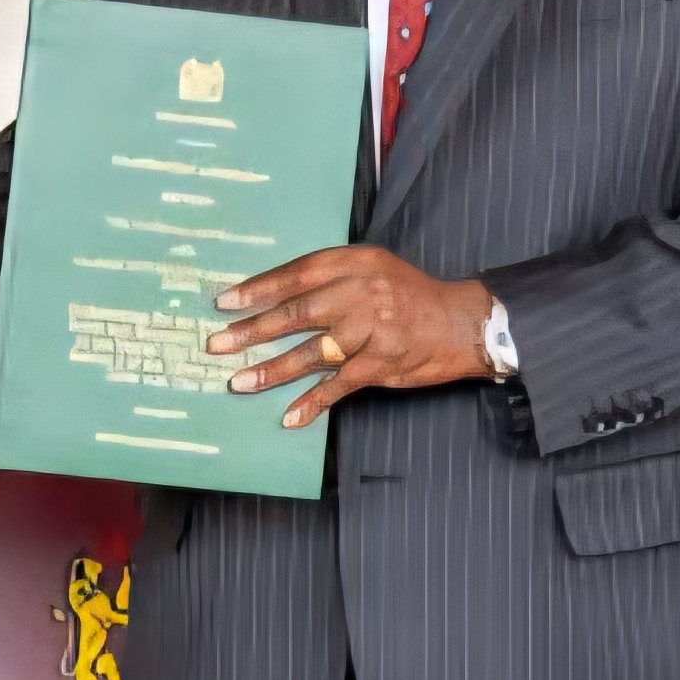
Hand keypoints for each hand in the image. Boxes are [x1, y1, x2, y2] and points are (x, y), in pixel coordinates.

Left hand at [205, 245, 492, 428]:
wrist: (463, 322)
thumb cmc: (410, 295)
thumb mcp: (372, 269)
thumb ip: (332, 278)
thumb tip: (275, 296)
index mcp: (355, 262)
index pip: (297, 274)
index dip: (258, 288)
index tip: (224, 302)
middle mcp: (361, 292)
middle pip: (297, 312)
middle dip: (252, 330)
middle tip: (217, 344)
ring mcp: (373, 329)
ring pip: (312, 352)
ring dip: (272, 370)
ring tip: (239, 382)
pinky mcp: (383, 363)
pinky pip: (339, 385)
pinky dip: (314, 402)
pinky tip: (289, 416)